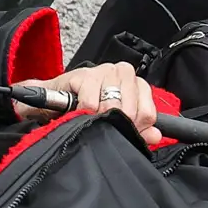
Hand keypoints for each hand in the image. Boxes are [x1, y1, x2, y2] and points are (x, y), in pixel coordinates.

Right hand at [14, 62, 163, 147]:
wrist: (52, 101)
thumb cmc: (85, 108)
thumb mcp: (114, 120)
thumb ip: (137, 129)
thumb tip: (155, 136)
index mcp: (136, 84)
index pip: (148, 113)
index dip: (135, 128)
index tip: (121, 132)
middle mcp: (124, 73)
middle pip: (130, 111)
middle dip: (115, 124)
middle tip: (101, 126)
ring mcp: (105, 71)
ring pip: (112, 106)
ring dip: (98, 119)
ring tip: (89, 119)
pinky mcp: (85, 74)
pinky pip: (91, 103)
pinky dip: (84, 113)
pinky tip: (78, 112)